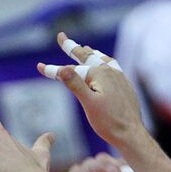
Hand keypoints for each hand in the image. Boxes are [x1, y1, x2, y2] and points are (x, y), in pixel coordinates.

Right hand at [37, 32, 145, 146]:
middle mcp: (110, 71)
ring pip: (101, 60)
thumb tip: (63, 68)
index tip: (39, 66)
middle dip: (72, 47)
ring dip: (90, 53)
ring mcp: (119, 77)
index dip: (53, 69)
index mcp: (99, 74)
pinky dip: (104, 61)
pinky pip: (112, 67)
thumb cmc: (109, 122)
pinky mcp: (125, 85)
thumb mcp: (88, 103)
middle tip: (62, 37)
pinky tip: (105, 65)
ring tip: (84, 48)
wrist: (131, 134)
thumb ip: (75, 84)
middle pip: (87, 56)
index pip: (71, 70)